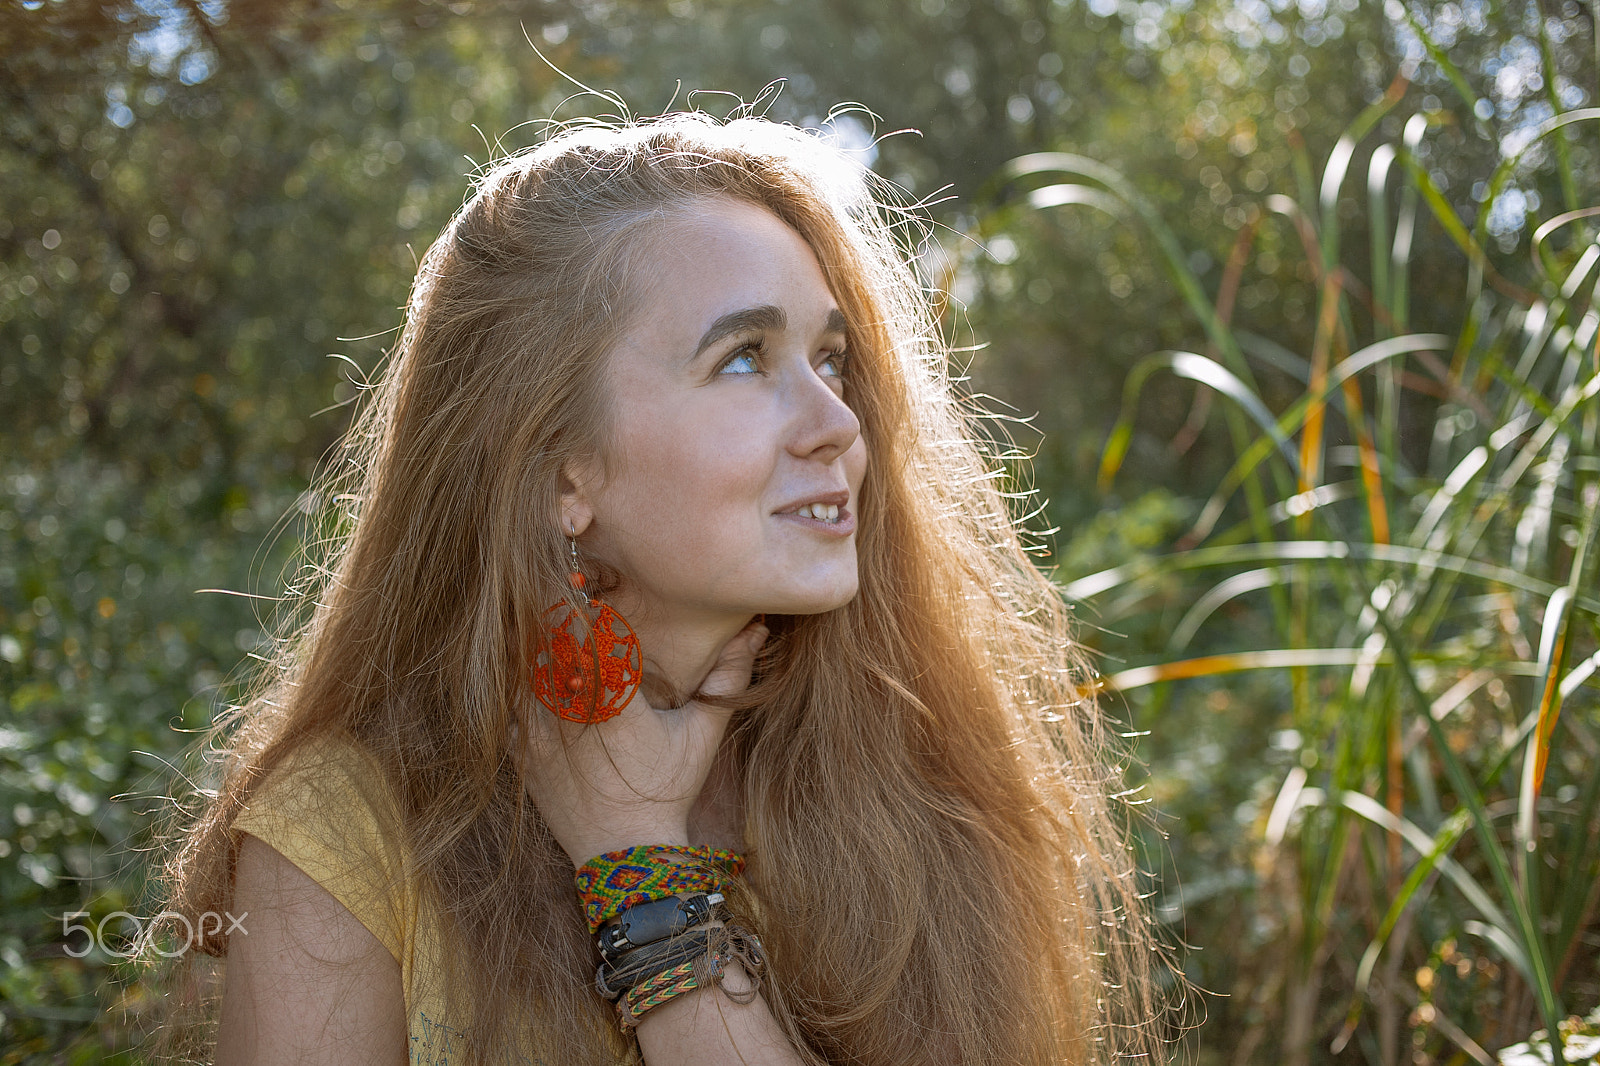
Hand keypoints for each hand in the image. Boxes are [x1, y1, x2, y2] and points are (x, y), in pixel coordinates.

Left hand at [519, 619, 767, 865]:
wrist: (625, 853)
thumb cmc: (669, 791)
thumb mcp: (703, 734)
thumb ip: (728, 678)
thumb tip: (757, 632)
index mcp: (611, 699)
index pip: (580, 628)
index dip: (578, 604)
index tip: (585, 589)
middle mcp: (565, 711)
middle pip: (542, 640)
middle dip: (552, 621)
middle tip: (566, 603)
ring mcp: (535, 732)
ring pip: (520, 668)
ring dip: (535, 652)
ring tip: (553, 642)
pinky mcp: (520, 752)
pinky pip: (509, 702)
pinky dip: (521, 688)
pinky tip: (542, 686)